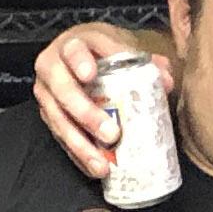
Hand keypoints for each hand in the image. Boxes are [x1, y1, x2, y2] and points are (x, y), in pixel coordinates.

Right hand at [32, 22, 163, 184]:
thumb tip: (166, 81)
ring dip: (80, 143)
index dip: (80, 61)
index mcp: (73, 43)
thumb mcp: (122, 47)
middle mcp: (53, 66)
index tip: (90, 75)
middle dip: (85, 112)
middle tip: (110, 133)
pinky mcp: (47, 114)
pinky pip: (59, 137)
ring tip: (102, 163)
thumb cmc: (102, 52)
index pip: (75, 49)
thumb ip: (146, 61)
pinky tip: (93, 168)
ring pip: (57, 119)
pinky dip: (77, 154)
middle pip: (63, 89)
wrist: (77, 57)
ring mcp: (46, 93)